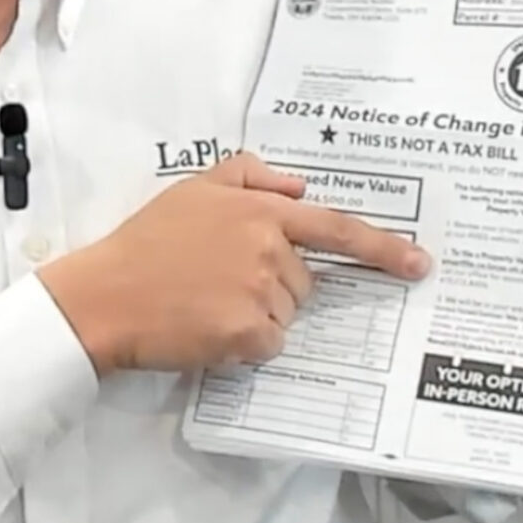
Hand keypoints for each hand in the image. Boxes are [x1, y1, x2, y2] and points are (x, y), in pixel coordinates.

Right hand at [41, 152, 433, 374]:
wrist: (104, 295)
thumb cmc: (144, 243)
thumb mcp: (192, 188)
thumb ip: (249, 177)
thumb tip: (298, 186)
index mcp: (261, 212)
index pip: (335, 228)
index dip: (382, 248)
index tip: (418, 264)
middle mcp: (269, 248)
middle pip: (304, 282)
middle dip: (273, 286)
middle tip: (217, 282)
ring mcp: (261, 291)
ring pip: (287, 315)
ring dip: (257, 316)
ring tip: (206, 303)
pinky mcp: (249, 332)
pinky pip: (269, 345)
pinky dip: (245, 345)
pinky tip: (208, 329)